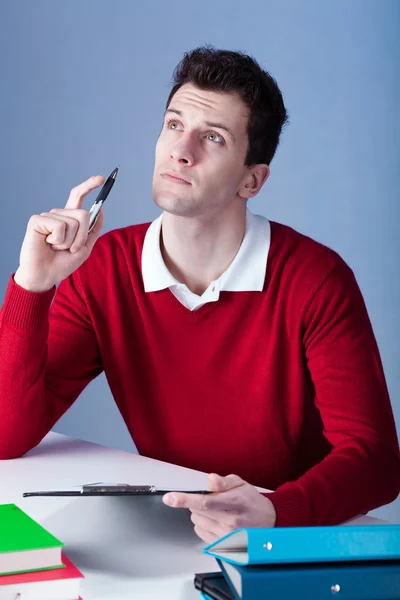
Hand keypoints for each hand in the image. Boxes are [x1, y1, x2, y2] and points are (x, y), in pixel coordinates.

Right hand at [14, 176, 104, 292]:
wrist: (45, 275)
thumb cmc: (62, 263)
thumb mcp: (84, 248)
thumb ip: (93, 229)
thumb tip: (101, 209)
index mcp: (69, 219)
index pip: (78, 196)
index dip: (89, 185)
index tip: (102, 179)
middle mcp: (58, 215)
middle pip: (83, 214)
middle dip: (82, 236)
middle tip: (71, 249)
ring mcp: (48, 216)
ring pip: (74, 222)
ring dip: (69, 242)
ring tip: (56, 248)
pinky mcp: (38, 220)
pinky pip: (60, 227)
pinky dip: (58, 241)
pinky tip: (47, 244)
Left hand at [162, 473, 276, 542]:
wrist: (268, 522)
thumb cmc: (252, 501)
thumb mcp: (240, 484)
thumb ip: (224, 481)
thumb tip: (211, 480)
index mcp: (233, 504)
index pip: (205, 502)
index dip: (185, 500)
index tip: (170, 498)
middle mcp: (230, 522)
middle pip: (197, 511)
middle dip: (197, 502)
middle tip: (211, 499)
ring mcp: (225, 536)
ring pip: (196, 521)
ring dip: (201, 513)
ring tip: (216, 510)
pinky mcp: (222, 545)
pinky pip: (200, 531)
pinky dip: (203, 523)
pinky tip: (216, 520)